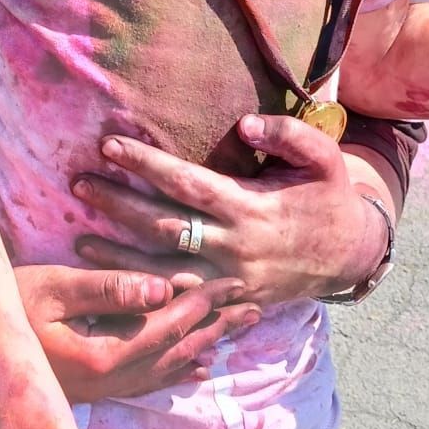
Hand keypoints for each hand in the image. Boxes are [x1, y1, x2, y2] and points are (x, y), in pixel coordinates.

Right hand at [15, 263, 258, 403]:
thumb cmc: (4, 307)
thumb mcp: (52, 288)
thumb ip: (109, 289)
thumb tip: (164, 288)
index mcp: (101, 356)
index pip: (167, 327)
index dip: (202, 303)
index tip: (234, 282)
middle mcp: (107, 382)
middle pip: (176, 352)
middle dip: (216, 326)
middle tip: (256, 306)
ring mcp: (100, 391)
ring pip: (166, 369)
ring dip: (204, 346)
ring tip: (238, 329)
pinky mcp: (91, 391)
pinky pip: (147, 383)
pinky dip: (178, 372)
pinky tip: (198, 369)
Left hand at [70, 116, 381, 309]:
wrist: (350, 255)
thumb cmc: (330, 198)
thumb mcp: (325, 159)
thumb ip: (289, 135)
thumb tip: (244, 124)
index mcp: (252, 208)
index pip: (187, 184)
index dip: (146, 164)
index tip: (109, 146)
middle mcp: (235, 247)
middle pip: (164, 227)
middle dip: (118, 205)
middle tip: (78, 184)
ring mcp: (230, 280)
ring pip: (163, 273)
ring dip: (119, 258)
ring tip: (80, 241)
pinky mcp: (229, 301)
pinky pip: (180, 304)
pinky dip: (145, 297)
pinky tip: (114, 286)